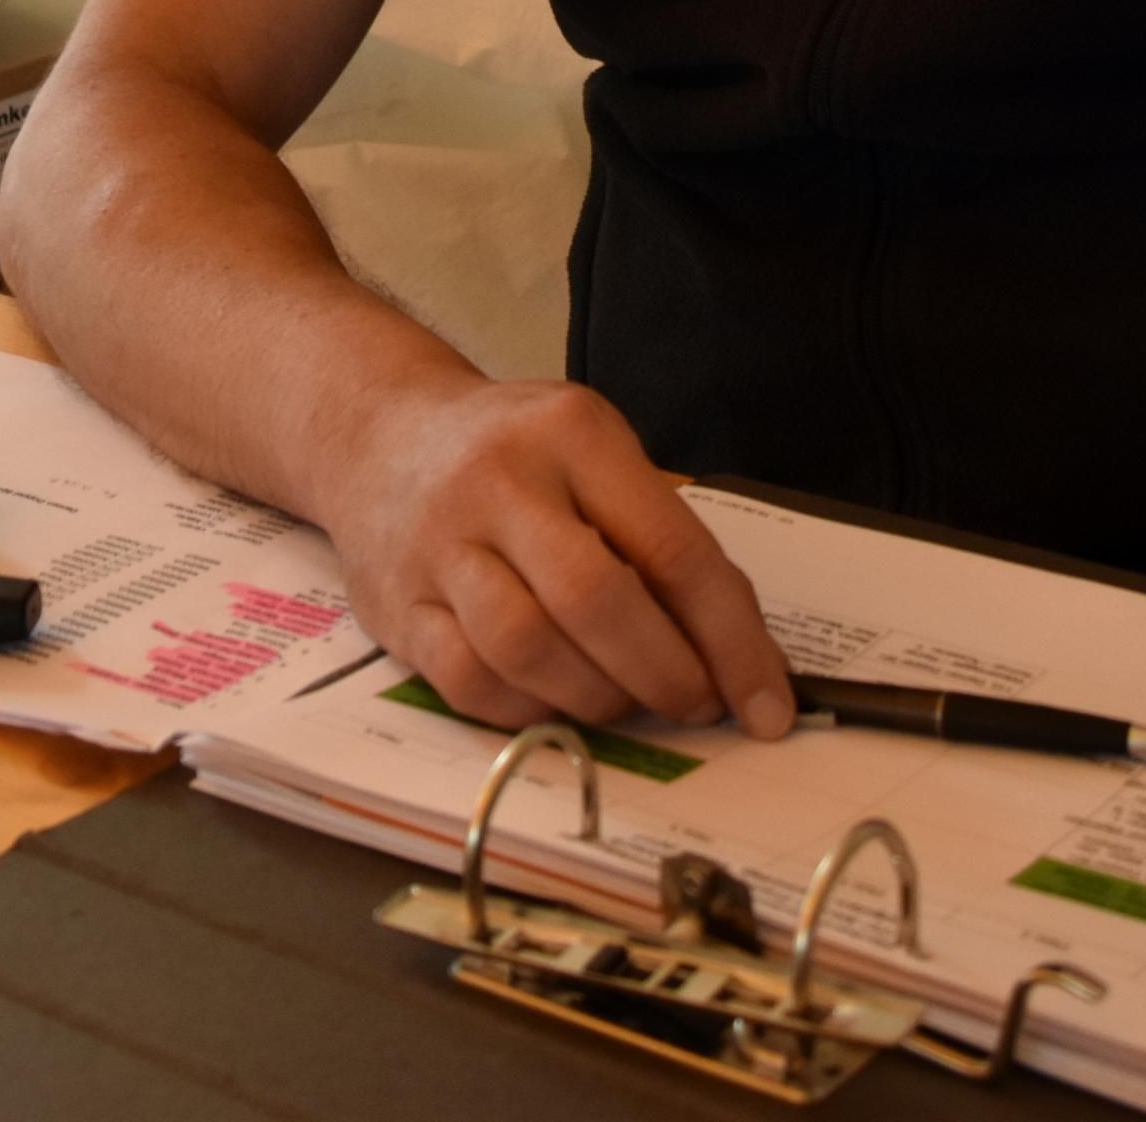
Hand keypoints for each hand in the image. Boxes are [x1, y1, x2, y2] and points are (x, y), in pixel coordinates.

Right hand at [317, 375, 796, 737]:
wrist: (378, 435)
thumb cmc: (514, 453)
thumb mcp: (594, 450)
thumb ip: (657, 533)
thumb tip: (739, 654)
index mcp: (572, 434)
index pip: (672, 549)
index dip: (731, 639)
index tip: (768, 703)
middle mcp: (498, 482)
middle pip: (596, 600)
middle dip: (665, 674)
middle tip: (697, 704)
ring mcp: (438, 545)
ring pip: (528, 649)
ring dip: (598, 699)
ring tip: (627, 702)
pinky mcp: (397, 605)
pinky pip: (471, 684)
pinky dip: (530, 711)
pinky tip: (557, 702)